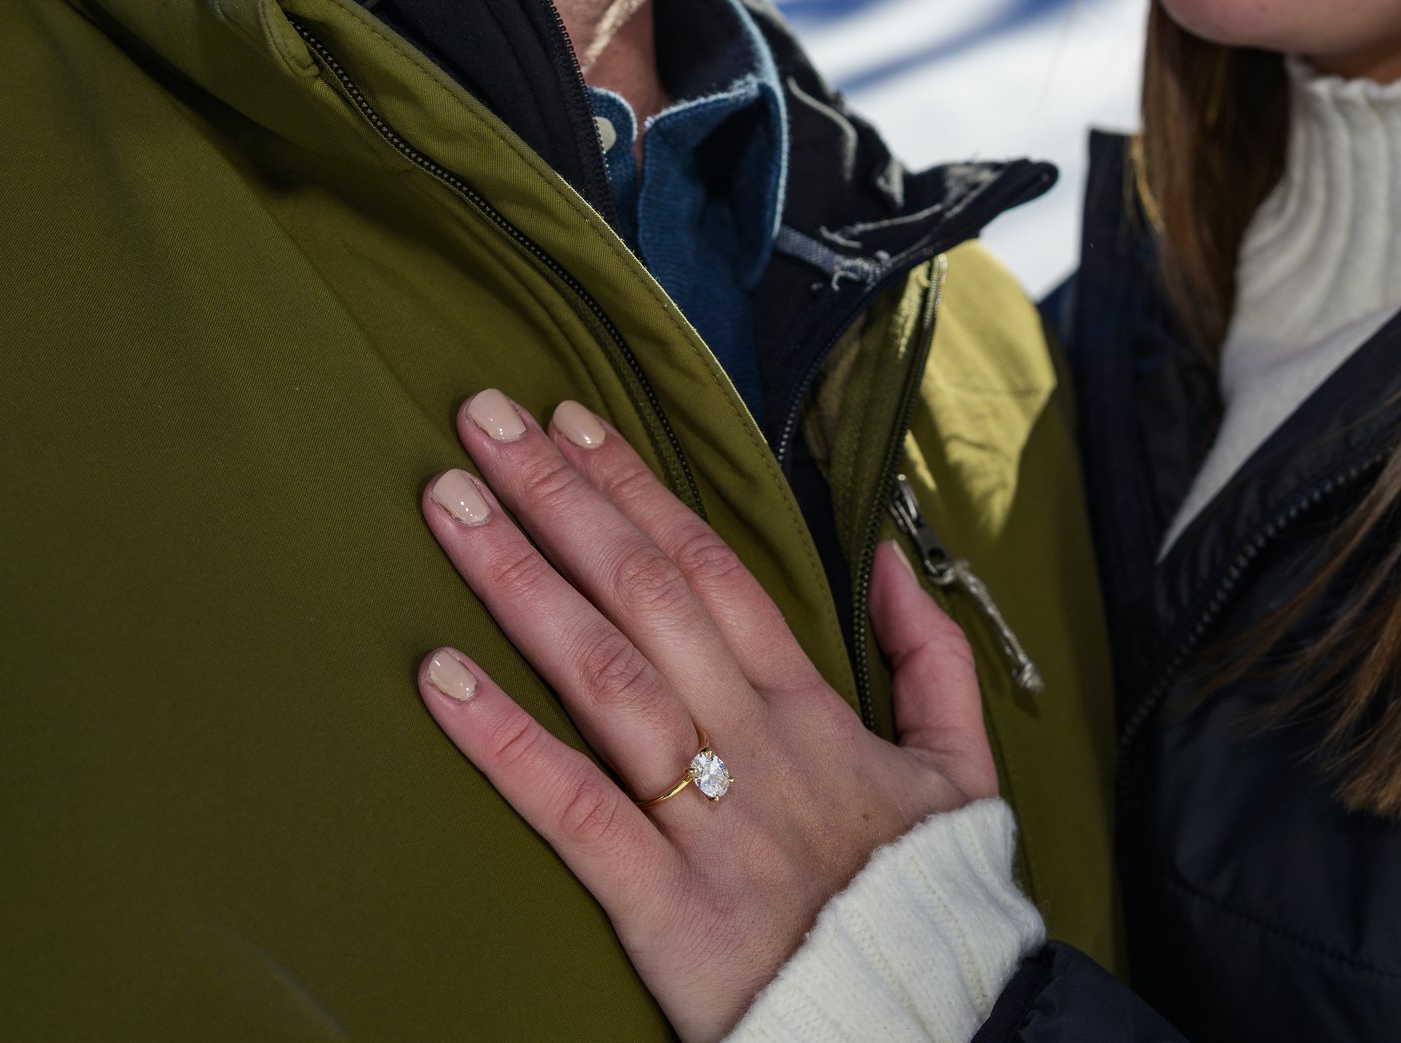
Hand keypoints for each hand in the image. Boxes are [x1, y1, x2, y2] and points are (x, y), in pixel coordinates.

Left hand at [413, 390, 997, 1042]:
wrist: (933, 1025)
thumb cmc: (928, 900)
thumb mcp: (961, 769)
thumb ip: (930, 656)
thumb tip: (886, 554)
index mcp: (812, 711)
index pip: (713, 570)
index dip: (636, 489)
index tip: (571, 422)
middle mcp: (752, 746)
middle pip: (646, 594)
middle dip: (560, 497)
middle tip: (481, 418)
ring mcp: (707, 822)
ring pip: (604, 675)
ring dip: (519, 581)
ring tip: (448, 506)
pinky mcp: (666, 908)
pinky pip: (573, 811)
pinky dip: (503, 741)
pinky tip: (439, 677)